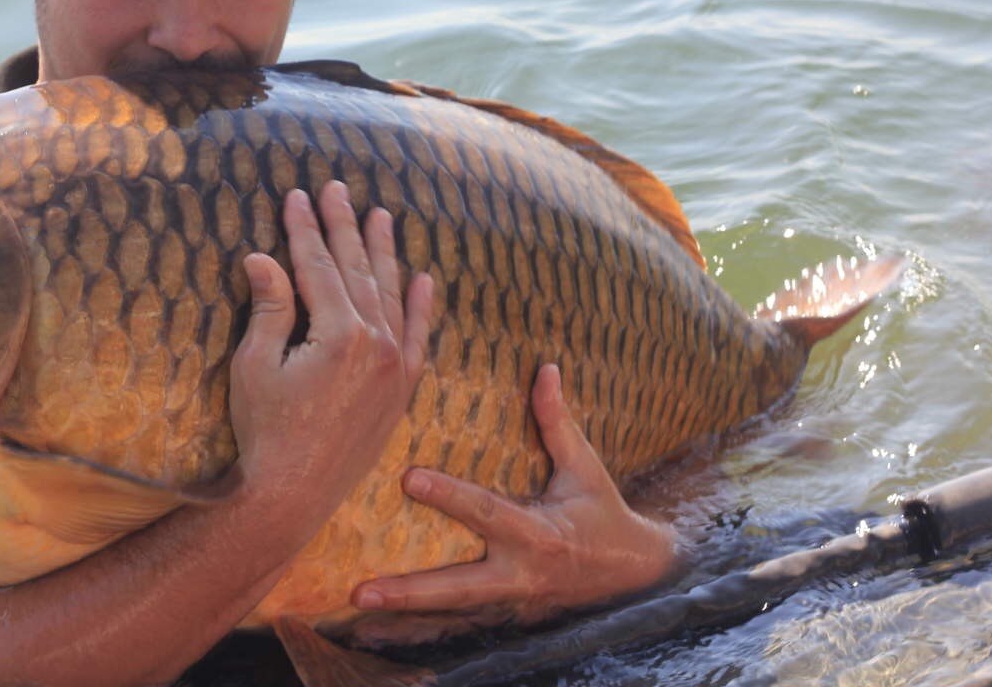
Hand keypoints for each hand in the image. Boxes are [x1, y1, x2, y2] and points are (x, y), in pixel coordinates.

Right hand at [229, 181, 436, 510]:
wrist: (291, 494)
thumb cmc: (263, 430)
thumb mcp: (255, 364)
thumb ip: (270, 307)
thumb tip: (262, 256)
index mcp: (340, 334)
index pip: (320, 266)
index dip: (305, 229)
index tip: (297, 196)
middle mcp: (377, 344)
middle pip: (358, 271)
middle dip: (344, 227)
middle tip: (338, 189)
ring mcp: (394, 367)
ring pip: (391, 296)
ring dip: (383, 253)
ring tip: (379, 216)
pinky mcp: (401, 390)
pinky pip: (418, 338)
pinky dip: (421, 306)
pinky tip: (422, 279)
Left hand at [350, 363, 676, 622]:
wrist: (634, 575)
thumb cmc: (603, 513)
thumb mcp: (586, 468)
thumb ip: (558, 422)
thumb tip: (546, 368)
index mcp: (540, 536)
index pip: (487, 513)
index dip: (450, 496)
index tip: (410, 477)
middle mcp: (520, 576)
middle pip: (458, 587)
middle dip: (410, 590)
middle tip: (361, 590)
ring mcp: (509, 601)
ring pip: (450, 610)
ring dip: (404, 608)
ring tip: (356, 602)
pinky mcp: (502, 612)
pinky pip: (454, 617)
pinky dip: (417, 620)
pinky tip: (374, 622)